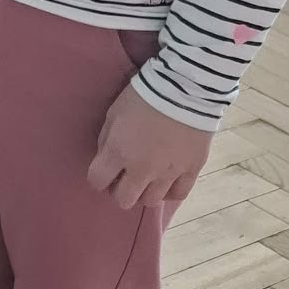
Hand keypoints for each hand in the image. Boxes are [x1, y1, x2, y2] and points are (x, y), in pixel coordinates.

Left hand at [87, 83, 210, 211]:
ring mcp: (169, 172)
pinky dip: (169, 191)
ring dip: (144, 191)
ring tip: (147, 177)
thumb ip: (106, 140)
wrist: (185, 87)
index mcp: (119, 153)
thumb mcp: (114, 113)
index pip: (97, 181)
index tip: (104, 170)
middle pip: (124, 200)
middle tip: (125, 176)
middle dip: (120, 190)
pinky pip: (178, 195)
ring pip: (150, 201)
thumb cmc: (143, 96)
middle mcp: (142, 169)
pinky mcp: (192, 170)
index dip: (98, 178)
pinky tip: (167, 180)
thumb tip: (106, 159)